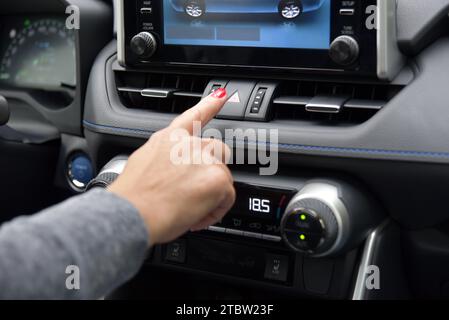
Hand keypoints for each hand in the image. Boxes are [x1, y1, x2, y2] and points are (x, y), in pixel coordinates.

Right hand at [108, 89, 235, 244]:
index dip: (210, 104)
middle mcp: (188, 143)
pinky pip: (227, 197)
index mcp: (168, 139)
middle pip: (216, 152)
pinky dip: (215, 211)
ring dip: (211, 194)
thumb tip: (176, 172)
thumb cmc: (134, 198)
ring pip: (222, 177)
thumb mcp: (144, 168)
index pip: (194, 116)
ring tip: (189, 210)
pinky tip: (196, 217)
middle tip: (192, 193)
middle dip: (210, 171)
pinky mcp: (217, 177)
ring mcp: (204, 158)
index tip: (222, 95)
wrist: (133, 213)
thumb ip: (166, 161)